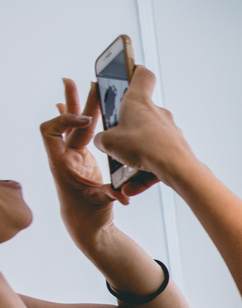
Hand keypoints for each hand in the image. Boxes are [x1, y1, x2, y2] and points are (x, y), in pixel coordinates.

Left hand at [40, 79, 123, 248]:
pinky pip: (80, 133)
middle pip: (66, 122)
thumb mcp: (99, 204)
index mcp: (62, 163)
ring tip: (80, 83)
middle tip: (82, 83)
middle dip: (76, 103)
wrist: (85, 224)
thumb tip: (123, 195)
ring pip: (76, 125)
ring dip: (80, 105)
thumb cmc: (88, 216)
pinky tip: (80, 107)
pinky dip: (80, 119)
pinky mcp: (84, 158)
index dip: (66, 121)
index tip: (87, 121)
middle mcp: (65, 156)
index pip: (51, 132)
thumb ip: (111, 196)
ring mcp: (74, 156)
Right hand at [93, 67, 192, 186]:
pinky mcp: (177, 149)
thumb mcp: (109, 142)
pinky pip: (156, 162)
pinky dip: (144, 175)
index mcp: (139, 101)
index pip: (141, 75)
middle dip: (127, 130)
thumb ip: (101, 140)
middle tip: (115, 143)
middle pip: (141, 115)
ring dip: (134, 160)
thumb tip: (102, 142)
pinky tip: (130, 189)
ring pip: (147, 144)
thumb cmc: (142, 146)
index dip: (134, 70)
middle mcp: (158, 113)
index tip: (129, 70)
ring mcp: (170, 131)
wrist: (176, 167)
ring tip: (122, 179)